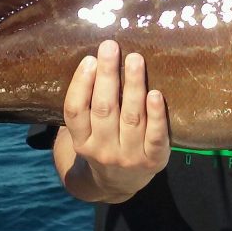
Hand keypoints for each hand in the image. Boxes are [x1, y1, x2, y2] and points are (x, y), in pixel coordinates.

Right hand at [60, 40, 169, 201]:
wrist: (120, 184)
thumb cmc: (103, 142)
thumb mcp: (86, 133)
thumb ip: (87, 104)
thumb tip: (94, 58)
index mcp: (81, 141)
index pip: (75, 111)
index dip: (81, 85)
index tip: (89, 60)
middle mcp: (102, 150)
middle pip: (104, 109)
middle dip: (108, 75)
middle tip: (111, 47)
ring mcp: (129, 156)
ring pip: (131, 117)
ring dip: (133, 85)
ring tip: (135, 59)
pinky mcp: (154, 160)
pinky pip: (156, 135)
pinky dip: (156, 115)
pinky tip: (156, 94)